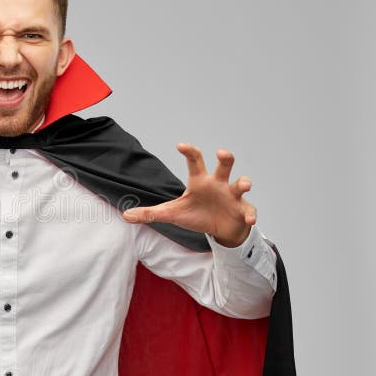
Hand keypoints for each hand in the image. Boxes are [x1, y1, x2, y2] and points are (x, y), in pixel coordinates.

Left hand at [122, 144, 255, 246]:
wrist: (220, 229)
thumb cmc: (196, 215)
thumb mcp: (172, 214)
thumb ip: (149, 213)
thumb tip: (125, 215)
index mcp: (200, 181)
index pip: (195, 161)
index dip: (189, 152)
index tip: (181, 145)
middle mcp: (218, 184)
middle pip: (224, 165)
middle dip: (225, 158)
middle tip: (222, 152)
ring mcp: (233, 196)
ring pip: (241, 183)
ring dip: (244, 182)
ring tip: (243, 184)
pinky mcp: (243, 211)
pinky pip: (250, 211)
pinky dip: (251, 215)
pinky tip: (249, 220)